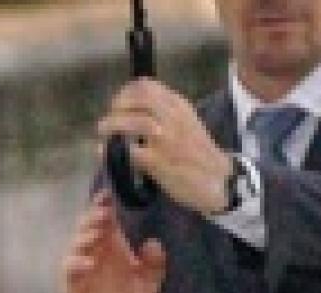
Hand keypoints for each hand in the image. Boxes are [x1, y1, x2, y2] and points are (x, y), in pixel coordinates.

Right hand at [61, 191, 167, 292]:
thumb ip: (155, 264)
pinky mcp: (72, 287)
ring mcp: (81, 269)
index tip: (108, 194)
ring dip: (84, 236)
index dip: (104, 204)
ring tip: (98, 233)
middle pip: (87, 226)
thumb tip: (153, 244)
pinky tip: (89, 263)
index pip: (105, 218)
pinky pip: (69, 271)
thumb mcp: (150, 283)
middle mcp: (94, 252)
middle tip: (104, 211)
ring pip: (75, 244)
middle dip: (93, 216)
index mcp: (112, 245)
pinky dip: (76, 264)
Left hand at [97, 78, 230, 215]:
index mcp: (179, 106)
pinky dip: (118, 152)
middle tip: (106, 121)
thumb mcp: (185, 124)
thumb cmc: (198, 155)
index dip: (125, 93)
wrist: (218, 179)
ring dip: (113, 126)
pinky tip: (112, 157)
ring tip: (103, 133)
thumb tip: (133, 114)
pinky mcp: (158, 161)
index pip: (147, 86)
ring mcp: (165, 138)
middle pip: (137, 99)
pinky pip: (131, 151)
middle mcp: (172, 117)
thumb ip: (163, 116)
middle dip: (116, 107)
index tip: (116, 105)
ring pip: (133, 121)